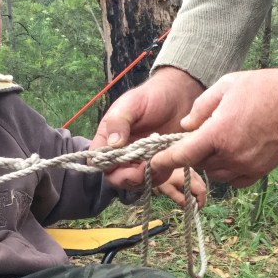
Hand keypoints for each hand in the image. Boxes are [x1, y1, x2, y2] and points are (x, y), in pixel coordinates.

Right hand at [90, 67, 204, 190]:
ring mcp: (139, 159)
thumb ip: (118, 122)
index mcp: (108, 137)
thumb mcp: (131, 104)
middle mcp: (121, 152)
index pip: (98, 160)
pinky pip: (153, 178)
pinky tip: (166, 162)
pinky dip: (158, 175)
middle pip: (115, 177)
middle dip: (127, 178)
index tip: (121, 163)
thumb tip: (113, 144)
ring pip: (134, 181)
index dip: (106, 166)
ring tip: (156, 163)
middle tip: (142, 170)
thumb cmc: (151, 96)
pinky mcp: (156, 163)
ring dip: (144, 178)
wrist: (179, 95)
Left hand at [150, 61, 277, 187]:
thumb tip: (185, 127)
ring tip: (223, 139)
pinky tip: (236, 152)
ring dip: (212, 161)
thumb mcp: (226, 86)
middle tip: (204, 133)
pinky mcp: (260, 172)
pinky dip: (229, 171)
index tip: (153, 163)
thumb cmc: (264, 88)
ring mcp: (247, 165)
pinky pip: (234, 180)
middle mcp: (231, 154)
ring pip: (216, 173)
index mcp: (218, 133)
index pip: (182, 154)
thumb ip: (200, 108)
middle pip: (199, 163)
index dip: (164, 160)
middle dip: (195, 152)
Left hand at [155, 167, 206, 208]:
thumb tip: (190, 207)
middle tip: (193, 206)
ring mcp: (193, 171)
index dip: (201, 201)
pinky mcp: (191, 170)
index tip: (196, 209)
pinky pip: (198, 181)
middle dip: (200, 198)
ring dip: (198, 193)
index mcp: (187, 178)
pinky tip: (188, 191)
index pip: (201, 191)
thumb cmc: (161, 180)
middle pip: (203, 188)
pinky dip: (196, 188)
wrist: (156, 168)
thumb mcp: (169, 191)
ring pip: (202, 184)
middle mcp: (193, 173)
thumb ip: (180, 199)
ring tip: (190, 199)